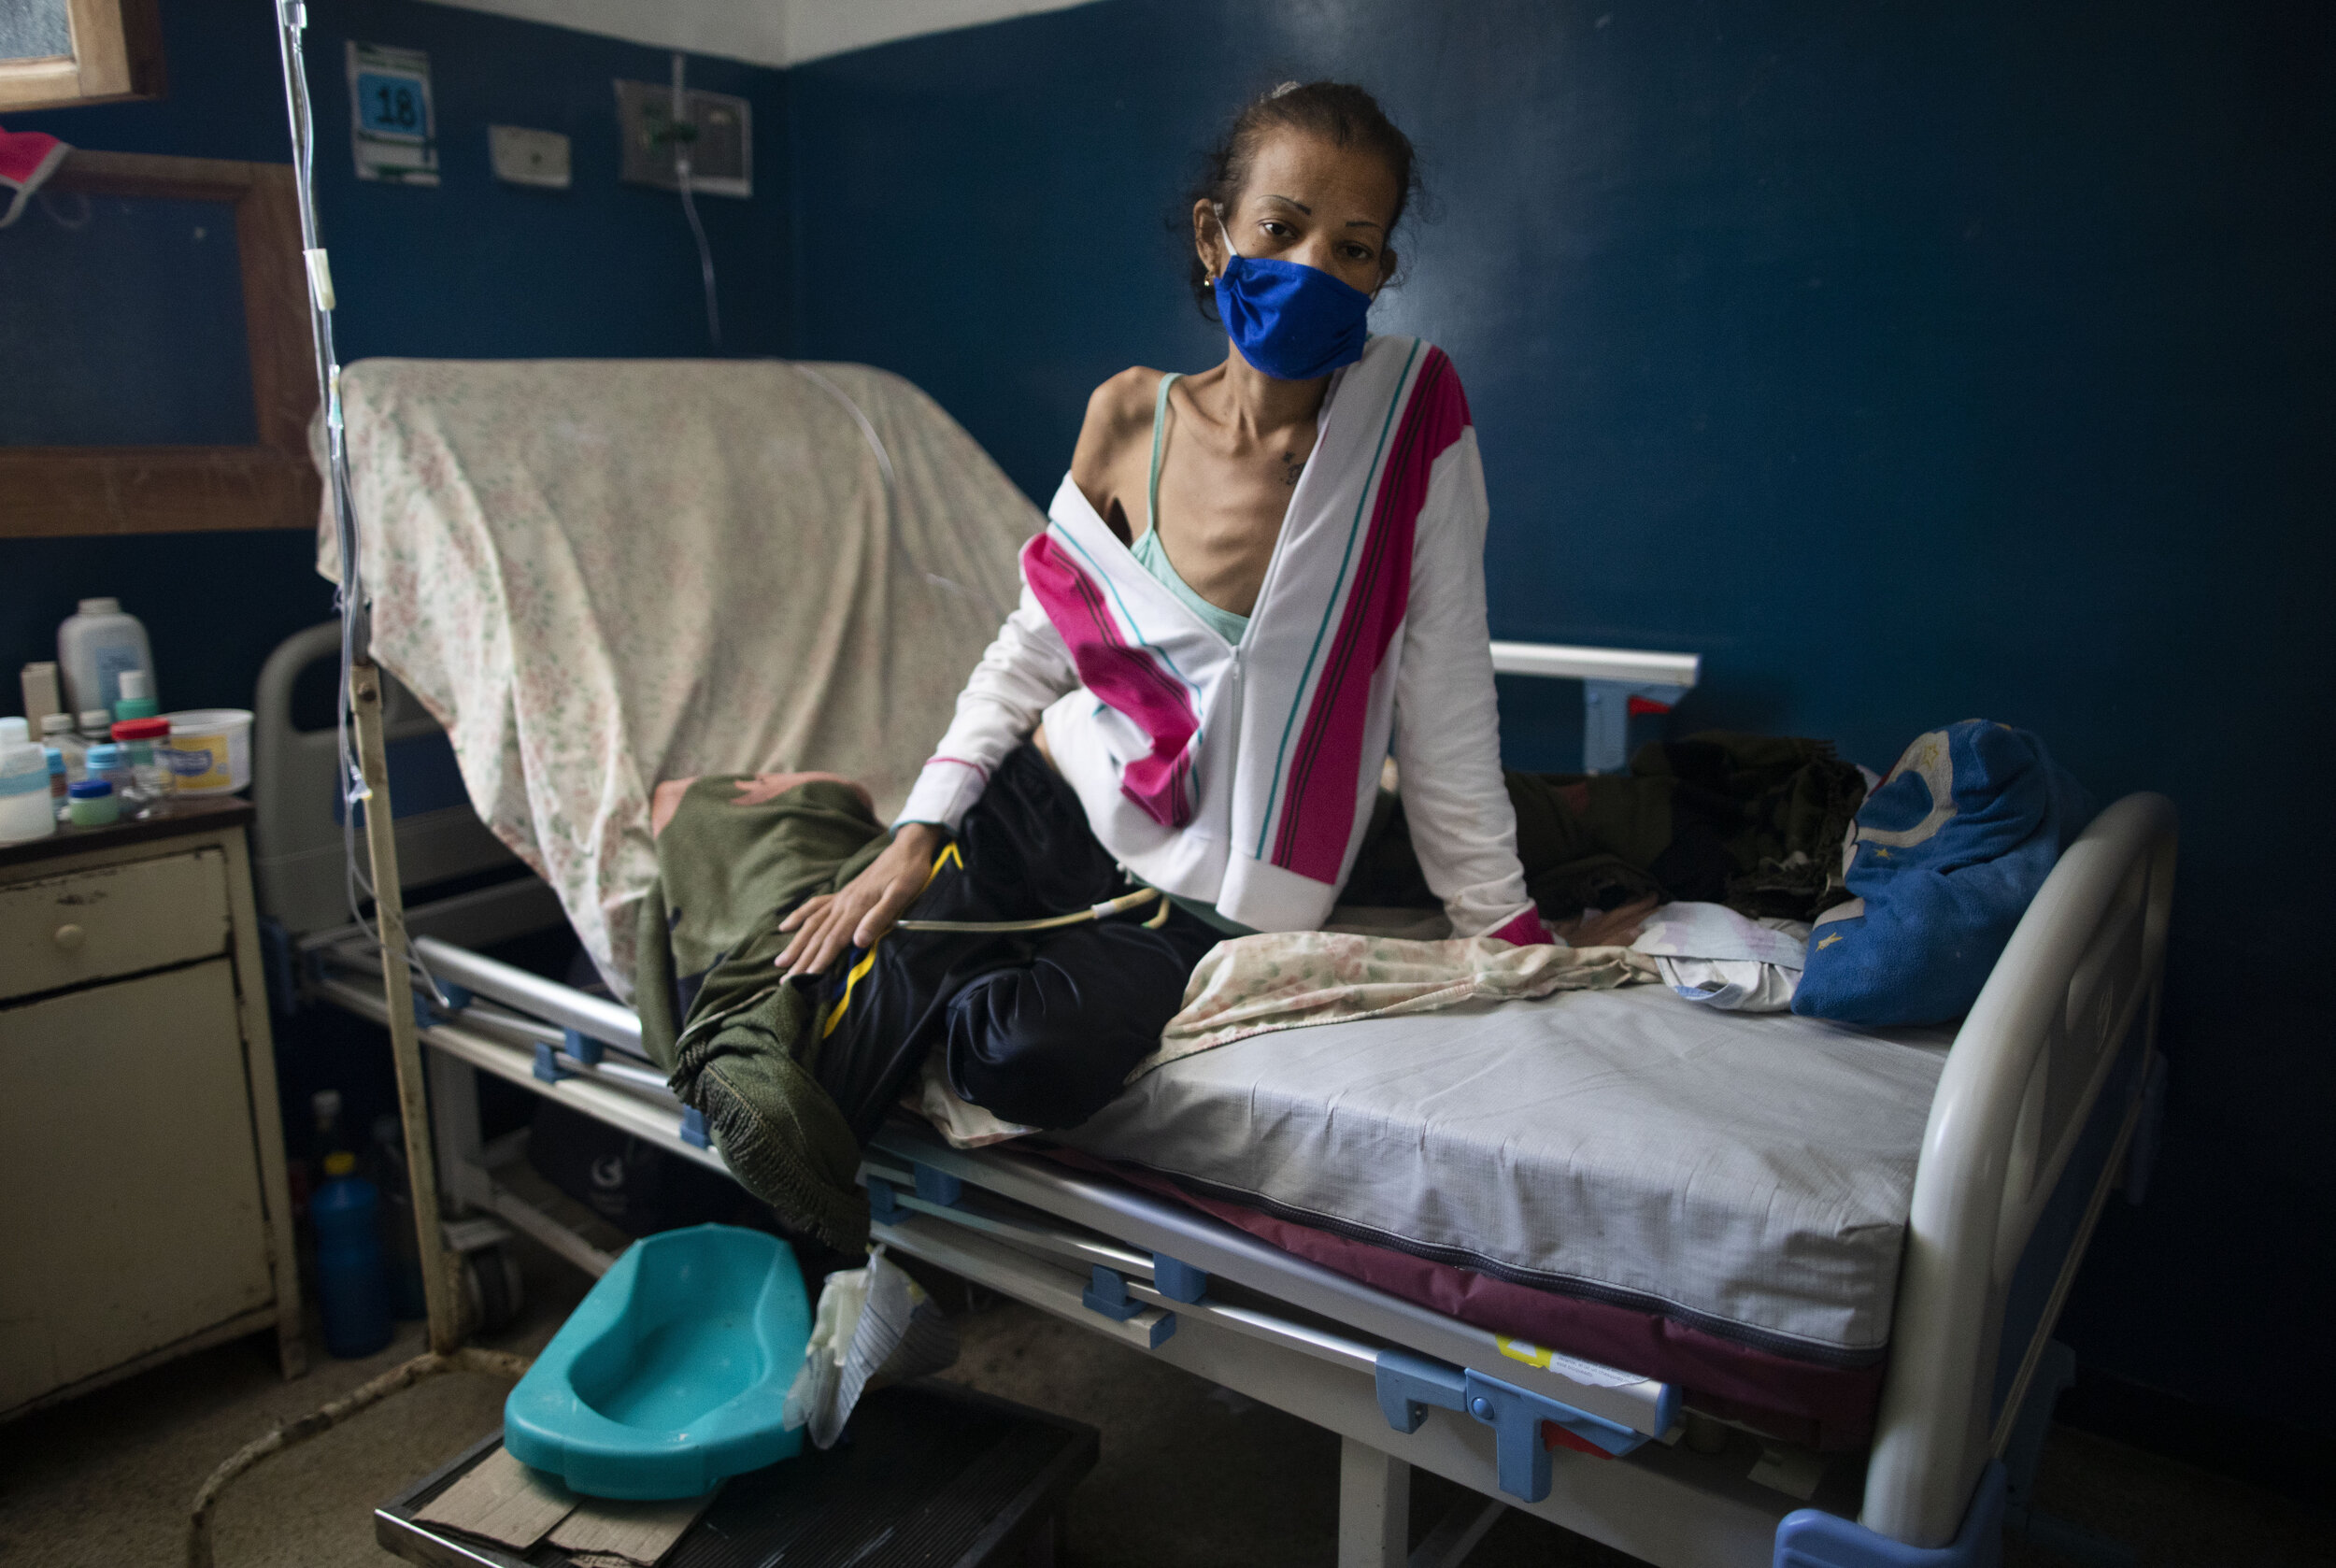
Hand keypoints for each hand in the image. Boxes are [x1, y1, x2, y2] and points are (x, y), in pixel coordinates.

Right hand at [775, 823, 948, 979]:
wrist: (907, 848)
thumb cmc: (908, 873)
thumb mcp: (901, 894)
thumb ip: (879, 918)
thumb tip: (858, 941)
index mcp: (857, 908)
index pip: (833, 941)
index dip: (818, 962)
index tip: (803, 981)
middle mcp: (843, 904)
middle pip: (817, 936)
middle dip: (801, 960)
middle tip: (785, 982)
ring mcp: (840, 899)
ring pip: (812, 924)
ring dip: (796, 944)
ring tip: (780, 962)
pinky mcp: (842, 894)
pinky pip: (815, 906)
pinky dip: (799, 916)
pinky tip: (785, 927)